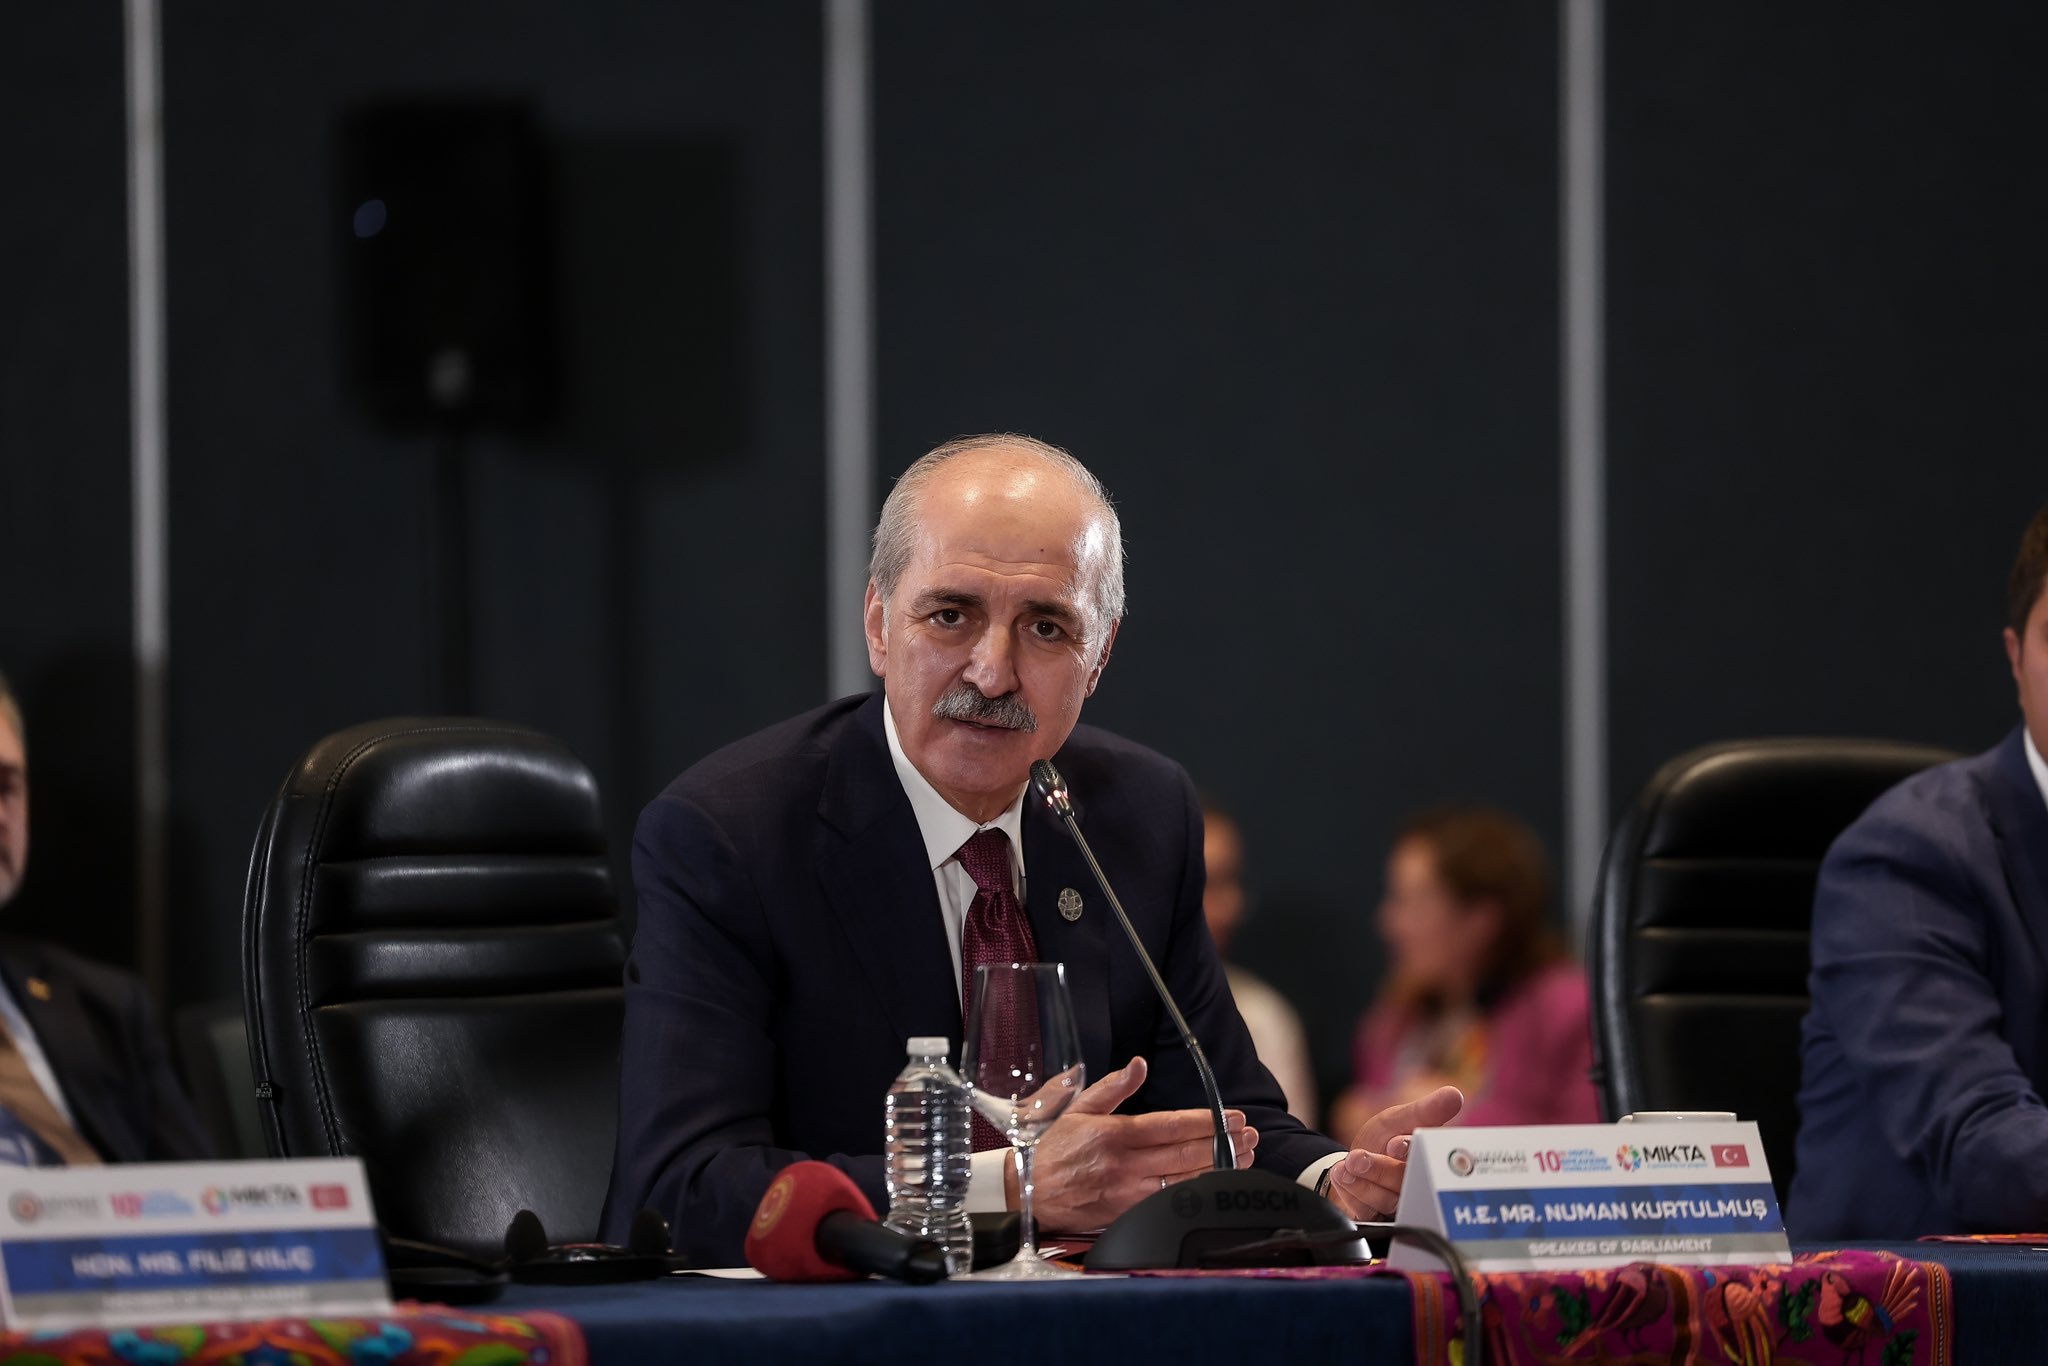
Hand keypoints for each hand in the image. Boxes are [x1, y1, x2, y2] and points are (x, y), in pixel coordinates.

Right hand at [1011, 1055, 1257, 1231]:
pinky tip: (1217, 1185)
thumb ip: (1113, 1086)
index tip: (1233, 1116)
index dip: (1208, 1121)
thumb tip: (1139, 1064)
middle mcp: (1126, 1165)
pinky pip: (1172, 1205)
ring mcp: (1129, 1193)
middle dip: (1224, 1143)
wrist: (1029, 1193)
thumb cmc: (1055, 1149)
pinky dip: (1199, 1194)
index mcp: (1116, 1134)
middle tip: (1249, 1135)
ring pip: (1186, 1181)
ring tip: (1244, 1157)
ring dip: (1219, 1169)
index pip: (1172, 1126)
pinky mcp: (1129, 1215)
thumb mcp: (1078, 1108)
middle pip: (1187, 1154)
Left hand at [1323, 1085, 1462, 1220]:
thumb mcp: (1397, 1120)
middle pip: (1404, 1183)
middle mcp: (1416, 1186)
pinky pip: (1366, 1213)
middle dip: (1380, 1170)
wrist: (1353, 1164)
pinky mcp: (1378, 1220)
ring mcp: (1397, 1206)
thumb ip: (1423, 1111)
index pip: (1426, 1159)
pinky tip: (1341, 1177)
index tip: (1395, 1144)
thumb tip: (1454, 1094)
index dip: (1410, 1152)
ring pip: (1384, 1200)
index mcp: (1426, 1160)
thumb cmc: (1382, 1141)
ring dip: (1362, 1183)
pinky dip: (1351, 1193)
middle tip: (1358, 1158)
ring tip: (1346, 1166)